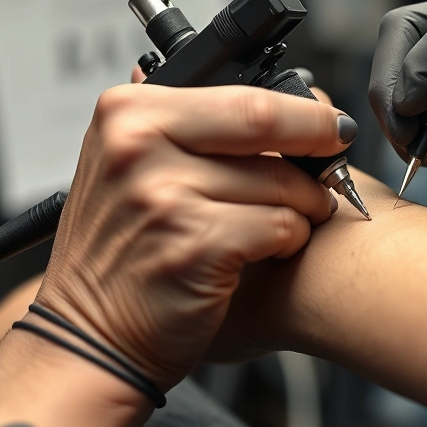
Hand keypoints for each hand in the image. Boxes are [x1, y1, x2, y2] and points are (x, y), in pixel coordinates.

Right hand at [35, 74, 356, 392]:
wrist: (91, 337)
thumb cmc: (119, 256)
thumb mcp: (128, 167)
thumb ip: (188, 126)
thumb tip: (268, 88)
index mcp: (126, 114)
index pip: (240, 95)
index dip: (298, 110)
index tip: (326, 121)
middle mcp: (139, 146)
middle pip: (264, 124)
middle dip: (316, 143)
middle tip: (335, 158)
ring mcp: (165, 196)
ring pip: (280, 180)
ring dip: (304, 204)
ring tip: (289, 220)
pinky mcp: (196, 245)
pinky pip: (281, 226)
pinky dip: (291, 240)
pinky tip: (271, 251)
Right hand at [369, 0, 426, 207]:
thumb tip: (408, 81)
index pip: (406, 29)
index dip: (402, 73)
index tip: (419, 112)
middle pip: (389, 61)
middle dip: (392, 103)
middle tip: (410, 141)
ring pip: (393, 99)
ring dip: (403, 131)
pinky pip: (410, 130)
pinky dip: (417, 149)